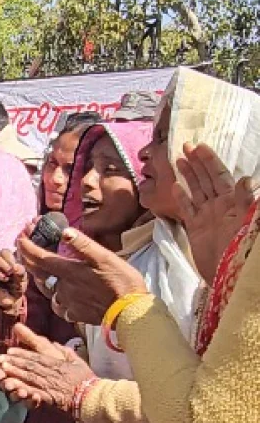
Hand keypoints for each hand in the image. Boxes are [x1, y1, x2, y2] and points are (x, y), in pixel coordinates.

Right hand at [0, 249, 27, 312]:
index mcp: (6, 261)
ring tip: (4, 280)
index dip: (8, 257)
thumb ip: (20, 271)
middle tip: (9, 272)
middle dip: (1, 264)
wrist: (14, 299)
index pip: (3, 252)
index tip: (14, 267)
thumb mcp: (22, 278)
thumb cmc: (18, 285)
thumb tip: (15, 267)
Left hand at [0, 324, 93, 411]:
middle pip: (31, 365)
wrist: (95, 398)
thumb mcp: (78, 362)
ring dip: (16, 372)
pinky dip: (25, 390)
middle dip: (15, 361)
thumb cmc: (87, 380)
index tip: (10, 350)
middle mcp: (53, 372)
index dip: (23, 353)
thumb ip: (66, 352)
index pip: (38, 356)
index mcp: (59, 363)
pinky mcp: (51, 398)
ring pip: (31, 377)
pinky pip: (36, 393)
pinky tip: (14, 388)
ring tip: (3, 368)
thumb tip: (55, 343)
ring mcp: (52, 385)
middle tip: (0, 358)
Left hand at [18, 228, 146, 324]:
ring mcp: (68, 303)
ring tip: (42, 271)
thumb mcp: (105, 258)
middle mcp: (63, 288)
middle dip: (29, 260)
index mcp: (69, 271)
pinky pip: (59, 306)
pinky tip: (62, 295)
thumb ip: (83, 245)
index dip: (27, 247)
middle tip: (26, 250)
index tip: (19, 238)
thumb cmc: (121, 281)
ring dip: (42, 279)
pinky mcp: (75, 315)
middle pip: (39, 274)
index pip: (40, 258)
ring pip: (47, 290)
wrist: (131, 312)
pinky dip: (57, 298)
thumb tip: (64, 232)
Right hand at [173, 142, 256, 283]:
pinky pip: (186, 209)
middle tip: (185, 146)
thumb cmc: (240, 250)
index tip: (200, 147)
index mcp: (232, 203)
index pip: (220, 176)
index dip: (211, 162)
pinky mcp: (195, 228)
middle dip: (197, 163)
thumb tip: (246, 179)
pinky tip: (174, 187)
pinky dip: (180, 198)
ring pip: (196, 190)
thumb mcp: (247, 224)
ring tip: (178, 160)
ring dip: (188, 176)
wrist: (227, 276)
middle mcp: (219, 206)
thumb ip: (246, 202)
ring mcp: (206, 217)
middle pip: (206, 180)